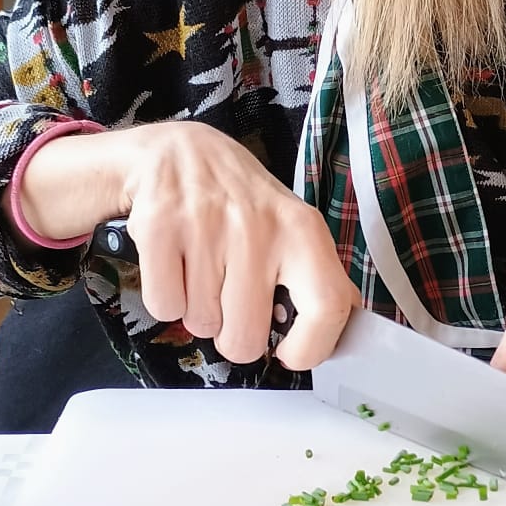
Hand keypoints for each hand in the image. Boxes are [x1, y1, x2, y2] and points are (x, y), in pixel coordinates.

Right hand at [18, 120, 354, 367]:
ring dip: (198, 311)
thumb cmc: (242, 204)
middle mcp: (258, 226)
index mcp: (302, 230)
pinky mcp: (159, 226)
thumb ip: (319, 280)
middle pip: (246, 337)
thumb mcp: (292, 229)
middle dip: (233, 337)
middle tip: (230, 306)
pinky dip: (167, 298)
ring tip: (202, 270)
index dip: (310, 347)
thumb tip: (345, 333)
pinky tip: (175, 263)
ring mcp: (206, 225)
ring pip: (201, 324)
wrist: (179, 153)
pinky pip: (164, 306)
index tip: (289, 352)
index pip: (327, 307)